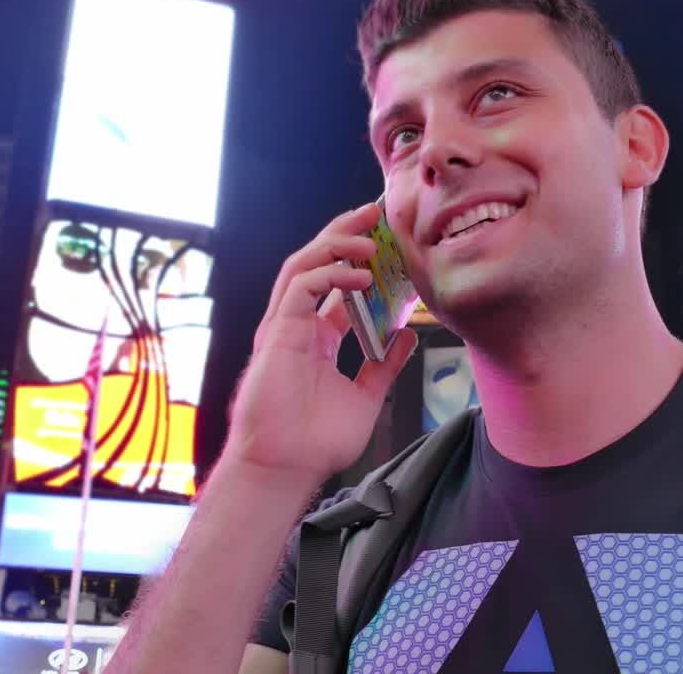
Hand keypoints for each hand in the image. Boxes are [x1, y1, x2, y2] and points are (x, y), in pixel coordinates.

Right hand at [226, 203, 418, 481]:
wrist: (286, 469)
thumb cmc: (316, 442)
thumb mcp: (366, 397)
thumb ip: (383, 365)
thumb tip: (407, 337)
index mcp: (317, 338)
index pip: (338, 286)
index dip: (364, 263)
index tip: (393, 246)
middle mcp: (298, 325)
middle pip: (318, 264)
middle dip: (346, 234)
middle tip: (376, 213)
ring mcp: (284, 327)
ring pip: (303, 264)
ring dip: (336, 243)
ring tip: (369, 234)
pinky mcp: (276, 332)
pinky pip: (299, 287)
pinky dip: (329, 274)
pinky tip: (360, 275)